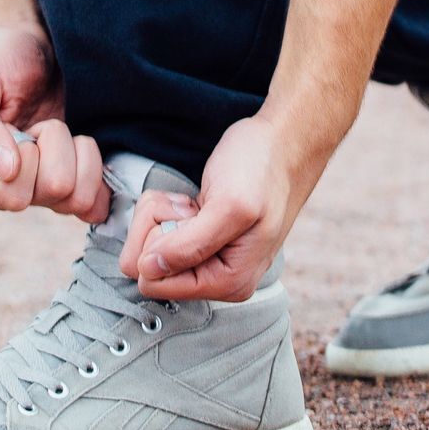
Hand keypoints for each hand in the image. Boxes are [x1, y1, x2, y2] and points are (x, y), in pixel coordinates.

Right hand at [0, 23, 110, 223]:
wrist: (36, 48)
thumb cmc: (0, 60)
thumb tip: (6, 171)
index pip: (9, 195)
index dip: (25, 157)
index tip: (17, 124)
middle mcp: (4, 188)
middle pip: (50, 192)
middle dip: (54, 146)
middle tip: (40, 123)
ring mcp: (39, 191)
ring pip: (76, 197)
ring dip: (76, 152)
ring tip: (57, 128)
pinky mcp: (71, 186)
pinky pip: (95, 204)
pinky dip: (96, 170)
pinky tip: (80, 144)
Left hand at [118, 114, 321, 302]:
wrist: (280, 145)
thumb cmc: (262, 171)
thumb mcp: (229, 205)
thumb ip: (190, 245)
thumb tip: (148, 271)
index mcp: (228, 282)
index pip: (158, 284)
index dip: (159, 244)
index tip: (187, 217)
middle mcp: (217, 277)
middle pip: (148, 265)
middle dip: (160, 224)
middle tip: (192, 205)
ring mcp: (207, 258)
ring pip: (149, 243)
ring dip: (164, 212)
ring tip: (197, 201)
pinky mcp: (198, 239)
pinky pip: (159, 229)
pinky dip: (168, 207)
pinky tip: (195, 200)